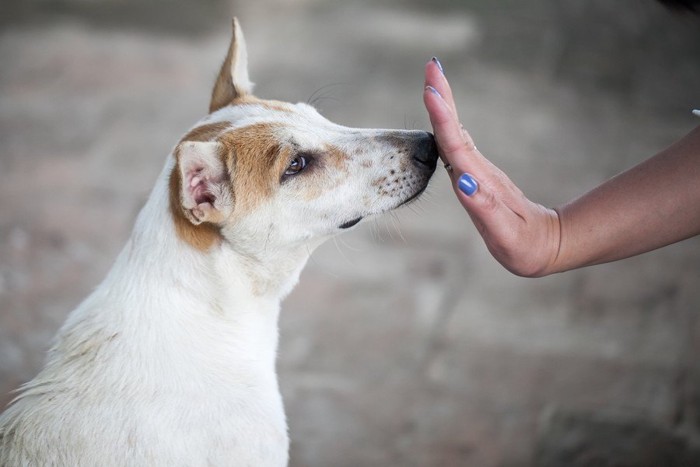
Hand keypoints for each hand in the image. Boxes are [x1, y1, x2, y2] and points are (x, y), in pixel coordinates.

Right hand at [423, 58, 560, 276]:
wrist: (546, 244)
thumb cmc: (524, 245)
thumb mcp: (505, 233)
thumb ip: (485, 208)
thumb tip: (462, 181)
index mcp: (478, 181)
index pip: (456, 145)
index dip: (442, 118)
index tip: (431, 90)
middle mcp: (476, 172)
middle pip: (455, 129)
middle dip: (443, 97)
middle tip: (432, 65)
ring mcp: (477, 172)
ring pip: (455, 133)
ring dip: (444, 106)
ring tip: (431, 81)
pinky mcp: (476, 177)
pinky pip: (457, 145)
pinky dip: (447, 126)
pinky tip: (442, 116)